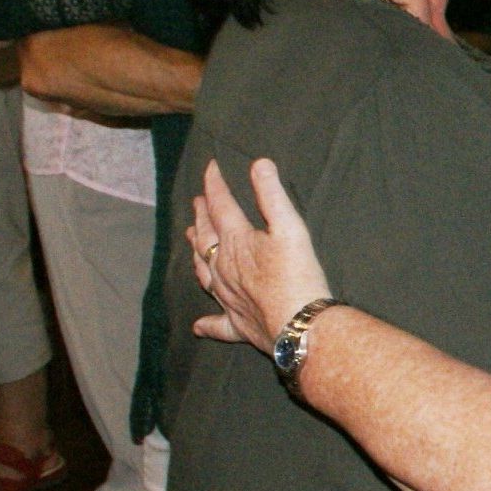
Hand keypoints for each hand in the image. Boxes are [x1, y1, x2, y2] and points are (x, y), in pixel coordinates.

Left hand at [188, 157, 332, 348]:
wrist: (300, 326)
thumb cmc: (298, 276)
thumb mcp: (290, 228)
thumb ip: (272, 195)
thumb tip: (259, 164)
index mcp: (236, 241)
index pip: (220, 206)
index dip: (215, 185)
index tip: (211, 168)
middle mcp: (223, 268)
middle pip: (206, 236)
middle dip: (201, 216)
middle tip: (197, 202)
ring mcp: (227, 297)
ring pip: (203, 272)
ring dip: (196, 253)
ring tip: (191, 239)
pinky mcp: (237, 324)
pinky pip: (217, 323)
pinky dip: (207, 323)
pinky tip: (198, 326)